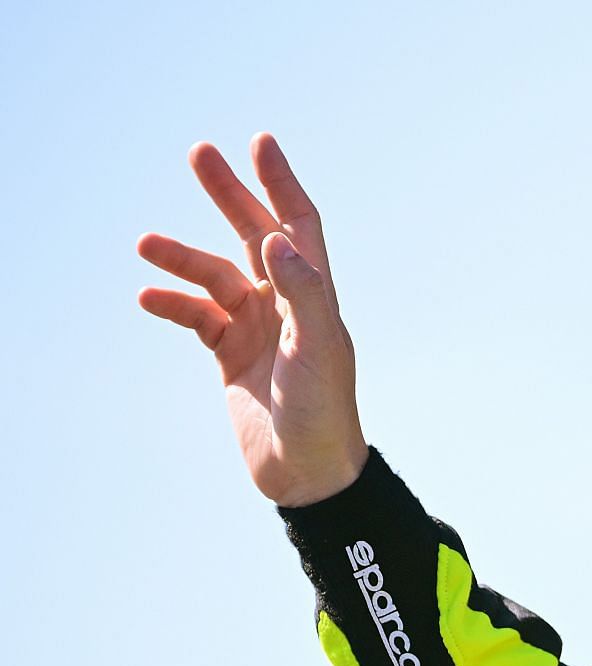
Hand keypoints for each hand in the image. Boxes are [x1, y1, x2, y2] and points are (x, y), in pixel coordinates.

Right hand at [138, 133, 367, 506]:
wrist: (307, 474)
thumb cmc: (323, 411)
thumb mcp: (317, 348)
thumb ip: (302, 292)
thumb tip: (278, 239)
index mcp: (315, 296)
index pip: (299, 225)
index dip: (281, 184)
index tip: (259, 143)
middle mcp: (287, 304)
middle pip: (255, 235)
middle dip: (229, 195)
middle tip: (198, 153)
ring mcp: (257, 328)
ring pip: (214, 276)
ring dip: (182, 258)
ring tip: (145, 243)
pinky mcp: (231, 356)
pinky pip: (195, 317)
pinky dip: (172, 303)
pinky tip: (147, 295)